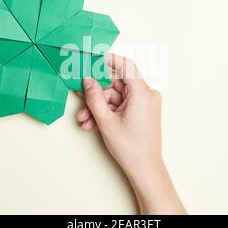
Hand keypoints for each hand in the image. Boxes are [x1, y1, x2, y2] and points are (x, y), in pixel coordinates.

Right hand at [77, 54, 185, 213]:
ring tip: (85, 120)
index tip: (93, 59)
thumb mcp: (106, 121)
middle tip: (80, 99)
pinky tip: (94, 123)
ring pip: (116, 97)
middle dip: (97, 95)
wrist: (144, 169)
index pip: (126, 66)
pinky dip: (108, 112)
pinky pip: (122, 104)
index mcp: (143, 93)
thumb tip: (87, 81)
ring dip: (99, 107)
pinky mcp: (143, 111)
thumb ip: (94, 98)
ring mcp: (146, 103)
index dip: (108, 60)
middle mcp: (147, 95)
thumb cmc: (130, 148)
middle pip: (117, 84)